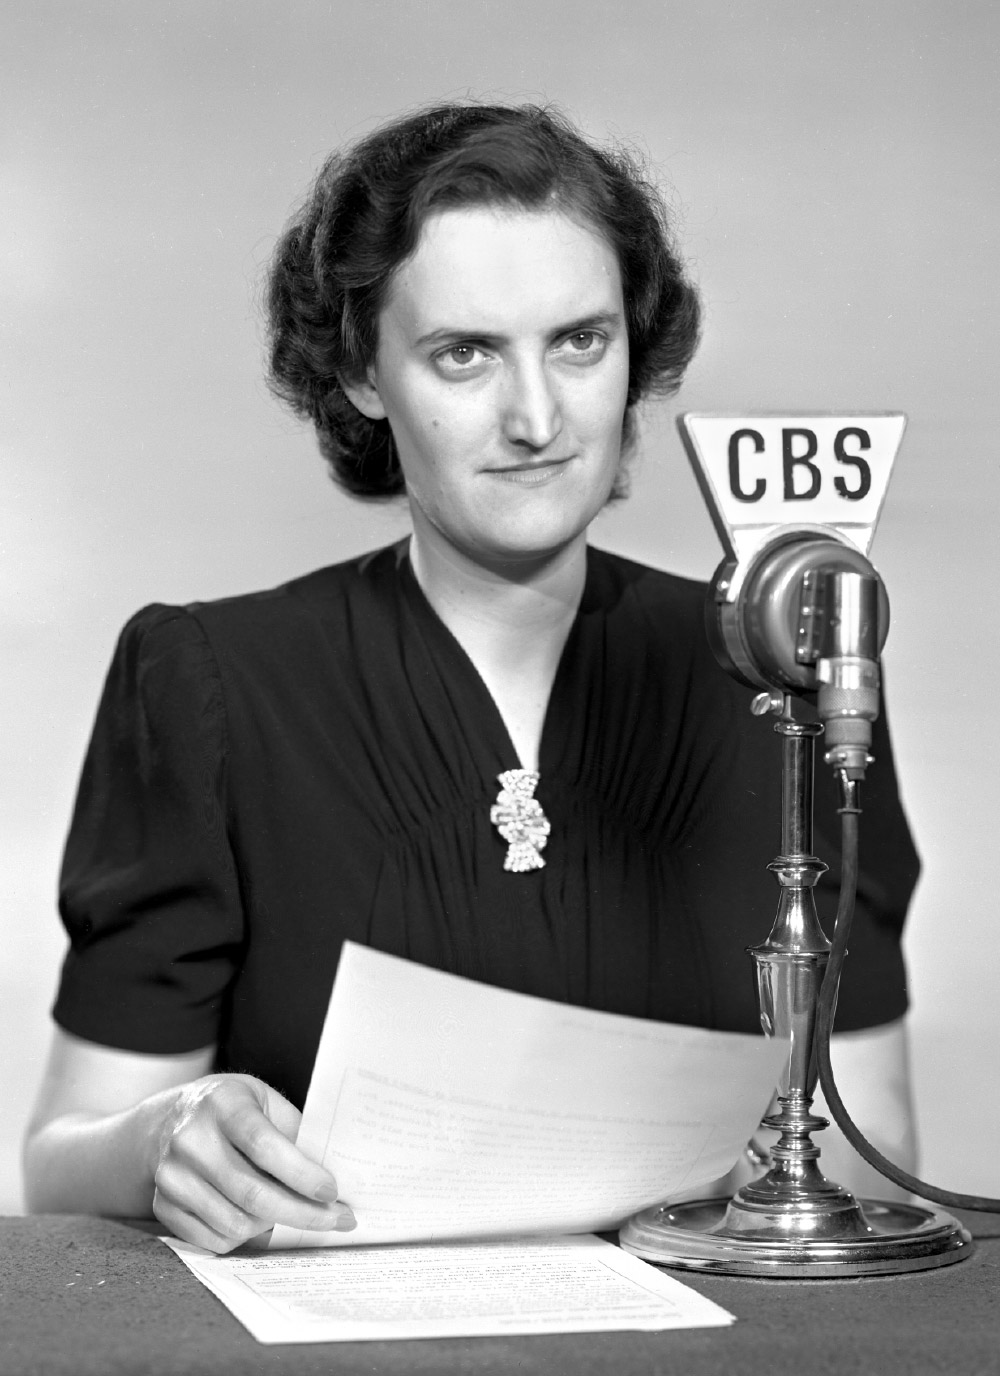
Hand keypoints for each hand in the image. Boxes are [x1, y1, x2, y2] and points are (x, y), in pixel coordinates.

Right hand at [151, 1074, 354, 1252]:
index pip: (264, 1145)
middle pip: (252, 1194)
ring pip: (235, 1224)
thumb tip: (333, 1175)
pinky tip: (261, 1220)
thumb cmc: (232, 1109)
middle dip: (303, 1213)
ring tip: (295, 1214)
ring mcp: (172, 1176)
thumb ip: (293, 1132)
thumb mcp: (264, 1101)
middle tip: (336, 1219)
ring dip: (275, 1226)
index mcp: (222, 1103)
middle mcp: (190, 1139)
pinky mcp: (164, 1206)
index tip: (332, 1191)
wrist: (168, 1120)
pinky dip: (246, 1238)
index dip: (301, 1174)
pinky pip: (214, 1240)